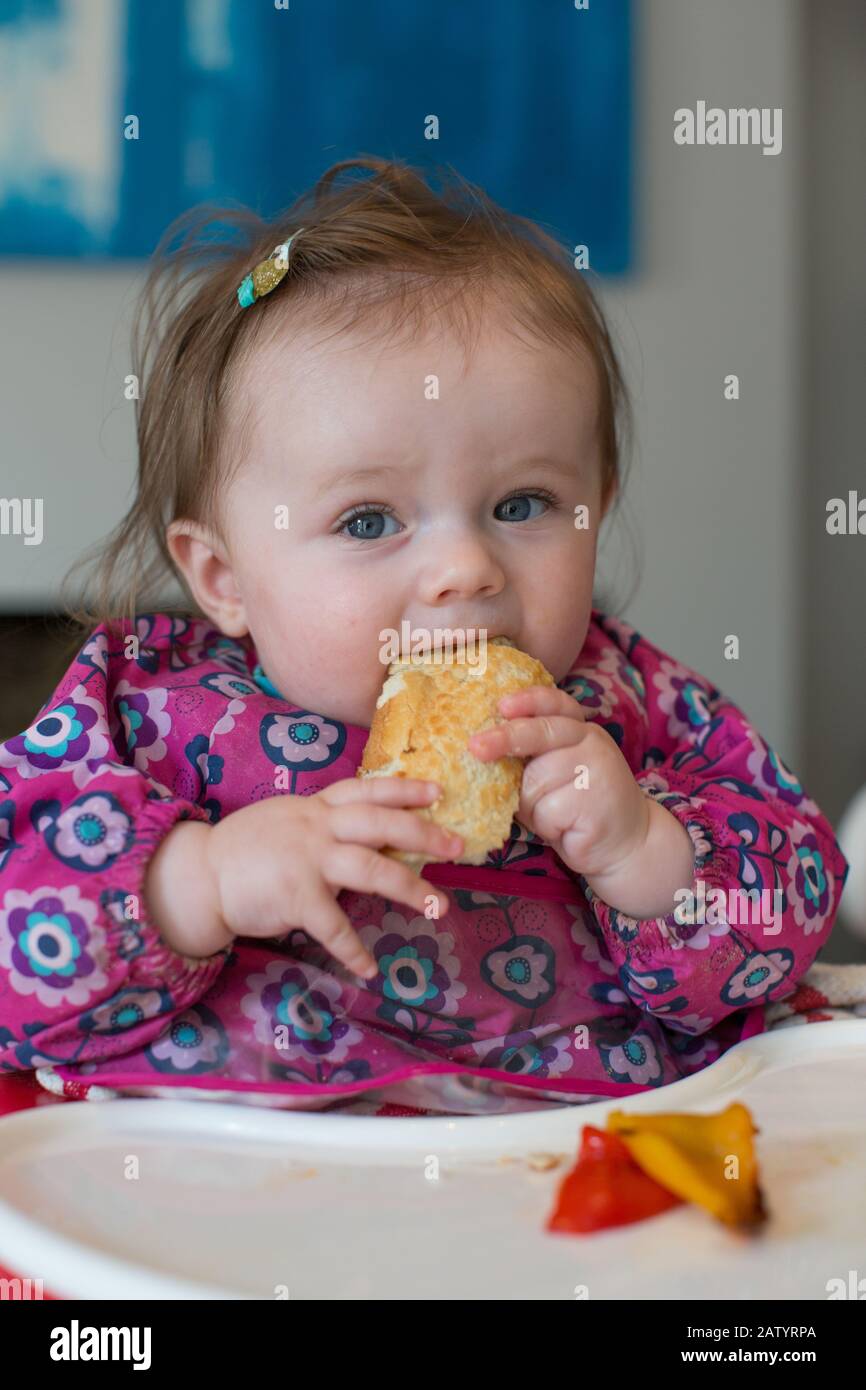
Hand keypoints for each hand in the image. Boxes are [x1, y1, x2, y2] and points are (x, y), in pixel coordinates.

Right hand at [146, 778, 461, 977]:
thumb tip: (370, 830)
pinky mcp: (296, 897)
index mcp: (316, 808)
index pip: (367, 790)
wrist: (201, 875)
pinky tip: (369, 968)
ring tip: (438, 907)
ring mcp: (307, 860)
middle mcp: (317, 827)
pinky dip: (354, 951)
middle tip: (458, 847)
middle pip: (381, 824)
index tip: (439, 791)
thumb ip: (324, 822)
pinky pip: (334, 927)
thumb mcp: (288, 820)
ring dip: (411, 889)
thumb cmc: (247, 850)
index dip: (405, 790)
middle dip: (424, 834)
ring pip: (372, 869)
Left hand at [467, 686, 693, 917]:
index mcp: (580, 729)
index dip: (528, 701)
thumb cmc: (576, 806)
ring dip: (531, 806)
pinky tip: (564, 828)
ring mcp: (598, 771)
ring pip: (535, 782)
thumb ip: (532, 756)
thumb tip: (482, 749)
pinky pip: (546, 811)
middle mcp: (592, 743)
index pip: (555, 703)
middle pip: (540, 733)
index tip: (501, 705)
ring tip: (552, 815)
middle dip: (505, 740)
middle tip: (475, 748)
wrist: (627, 843)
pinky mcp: (595, 803)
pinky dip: (545, 825)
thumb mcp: (555, 772)